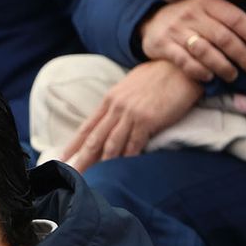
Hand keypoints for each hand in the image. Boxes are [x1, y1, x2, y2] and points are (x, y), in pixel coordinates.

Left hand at [63, 60, 202, 170]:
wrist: (182, 66)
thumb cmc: (159, 75)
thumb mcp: (130, 86)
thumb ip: (118, 103)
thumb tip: (109, 118)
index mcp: (110, 100)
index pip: (87, 127)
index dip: (74, 145)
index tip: (63, 159)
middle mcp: (116, 107)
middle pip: (94, 140)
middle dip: (82, 160)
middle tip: (72, 177)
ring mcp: (131, 114)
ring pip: (112, 145)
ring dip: (103, 165)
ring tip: (95, 179)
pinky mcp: (148, 120)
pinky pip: (134, 145)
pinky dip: (127, 160)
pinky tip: (121, 171)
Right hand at [140, 0, 245, 82]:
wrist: (151, 21)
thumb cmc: (189, 19)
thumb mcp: (206, 9)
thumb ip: (224, 18)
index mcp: (207, 2)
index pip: (235, 18)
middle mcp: (192, 15)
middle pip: (223, 37)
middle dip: (242, 55)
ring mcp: (176, 31)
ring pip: (206, 51)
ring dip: (223, 66)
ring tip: (233, 76)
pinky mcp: (163, 46)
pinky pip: (185, 62)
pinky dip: (199, 71)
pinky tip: (209, 77)